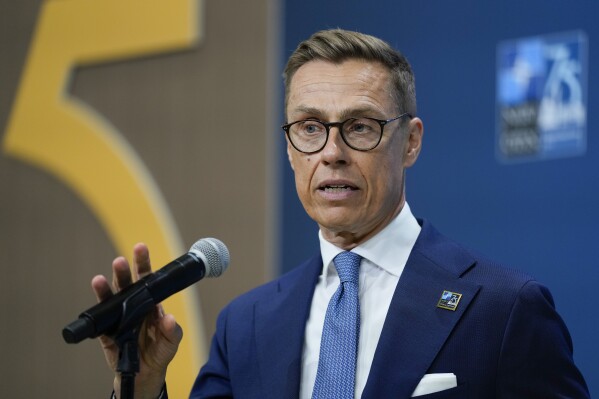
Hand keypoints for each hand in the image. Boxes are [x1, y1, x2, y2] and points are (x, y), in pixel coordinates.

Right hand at [92, 243, 182, 398]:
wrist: (146, 373)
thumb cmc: (160, 351)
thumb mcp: (172, 342)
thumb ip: (172, 331)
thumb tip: (169, 318)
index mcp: (150, 302)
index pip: (147, 279)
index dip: (143, 263)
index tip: (140, 247)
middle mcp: (134, 305)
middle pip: (127, 284)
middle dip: (124, 271)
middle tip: (120, 260)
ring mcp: (119, 316)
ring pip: (112, 298)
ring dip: (106, 288)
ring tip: (99, 280)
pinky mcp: (107, 331)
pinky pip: (101, 318)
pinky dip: (98, 309)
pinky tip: (94, 299)